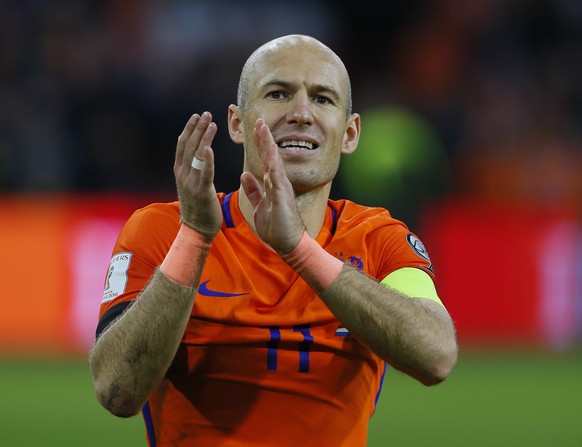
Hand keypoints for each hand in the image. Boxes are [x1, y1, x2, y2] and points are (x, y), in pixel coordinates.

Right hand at [174, 112, 221, 237]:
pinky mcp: (201, 191)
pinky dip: (207, 159)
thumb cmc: (199, 207)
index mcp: (180, 171)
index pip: (183, 145)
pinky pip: (204, 172)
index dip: (189, 129)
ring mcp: (190, 182)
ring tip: (211, 123)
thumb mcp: (192, 184)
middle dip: (197, 128)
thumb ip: (194, 170)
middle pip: (188, 145)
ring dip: (203, 137)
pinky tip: (210, 147)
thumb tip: (201, 156)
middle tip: (206, 114)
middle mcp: (182, 174)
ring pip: (196, 155)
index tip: (197, 116)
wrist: (196, 229)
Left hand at [240, 119, 304, 254]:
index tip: (255, 128)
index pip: (265, 160)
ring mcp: (282, 188)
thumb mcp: (259, 205)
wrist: (288, 244)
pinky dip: (273, 163)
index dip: (260, 144)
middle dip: (264, 138)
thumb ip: (254, 190)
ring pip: (274, 161)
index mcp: (273, 184)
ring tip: (263, 129)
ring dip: (268, 145)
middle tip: (258, 121)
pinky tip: (270, 151)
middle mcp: (279, 182)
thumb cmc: (277, 227)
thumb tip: (245, 175)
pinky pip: (277, 177)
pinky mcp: (282, 196)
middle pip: (270, 156)